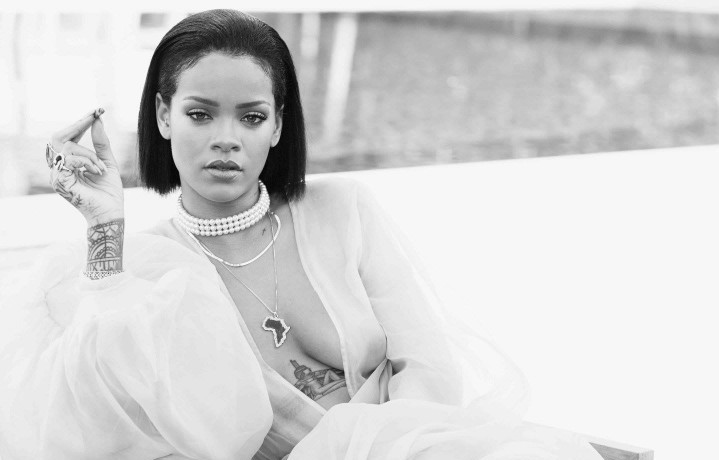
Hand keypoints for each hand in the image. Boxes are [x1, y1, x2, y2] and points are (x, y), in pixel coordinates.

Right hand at [48, 108, 123, 225]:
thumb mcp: (107, 162)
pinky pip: (70, 159)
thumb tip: (98, 120)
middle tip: (95, 116)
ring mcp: (57, 175)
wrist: (111, 212)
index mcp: (69, 163)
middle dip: (79, 125)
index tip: (96, 111)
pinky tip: (97, 171)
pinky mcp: (60, 182)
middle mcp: (60, 168)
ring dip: (90, 154)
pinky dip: (87, 161)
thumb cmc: (109, 192)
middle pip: (60, 137)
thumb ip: (101, 143)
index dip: (80, 123)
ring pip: (68, 147)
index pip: (67, 138)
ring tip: (100, 168)